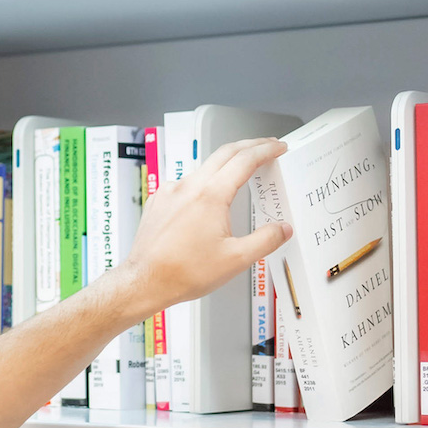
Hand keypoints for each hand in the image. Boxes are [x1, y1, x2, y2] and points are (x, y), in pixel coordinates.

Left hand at [119, 138, 293, 318]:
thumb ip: (265, 240)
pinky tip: (207, 197)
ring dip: (226, 164)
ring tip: (240, 172)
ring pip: (203, 168)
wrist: (145, 281)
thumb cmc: (183, 272)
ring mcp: (170, 191)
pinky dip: (203, 182)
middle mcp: (188, 186)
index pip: (244, 160)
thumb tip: (283, 229)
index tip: (277, 147)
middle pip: (224, 153)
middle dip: (249, 146)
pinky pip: (185, 183)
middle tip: (266, 147)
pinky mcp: (158, 201)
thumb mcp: (236, 260)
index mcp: (210, 195)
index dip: (266, 150)